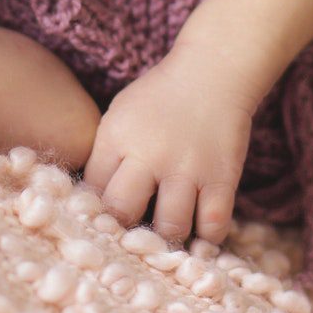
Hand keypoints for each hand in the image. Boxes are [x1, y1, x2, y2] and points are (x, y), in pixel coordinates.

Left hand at [81, 47, 255, 246]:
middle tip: (132, 238)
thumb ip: (106, 156)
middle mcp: (149, 154)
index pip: (92, 192)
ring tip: (166, 241)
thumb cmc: (159, 98)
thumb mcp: (120, 116)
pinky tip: (201, 236)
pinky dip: (207, 238)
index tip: (103, 223)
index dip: (95, 213)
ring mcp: (187, 168)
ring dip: (167, 239)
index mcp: (116, 137)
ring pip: (170, 227)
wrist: (212, 72)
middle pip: (123, 213)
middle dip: (124, 232)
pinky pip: (213, 224)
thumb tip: (91, 204)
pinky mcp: (222, 177)